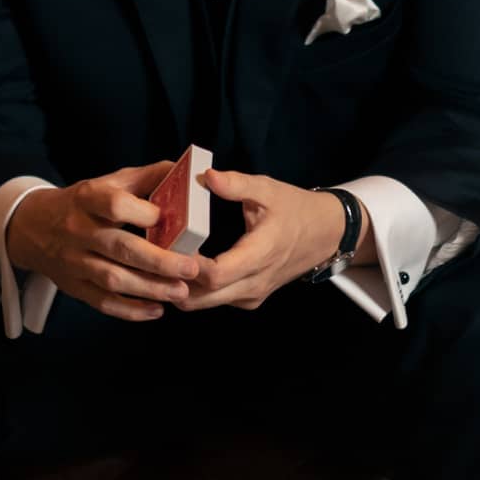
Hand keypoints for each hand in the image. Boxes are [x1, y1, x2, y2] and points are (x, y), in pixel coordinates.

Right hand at [5, 161, 199, 321]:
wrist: (33, 226)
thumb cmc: (86, 202)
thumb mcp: (111, 181)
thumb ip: (149, 176)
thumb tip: (185, 171)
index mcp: (89, 198)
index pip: (115, 205)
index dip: (143, 212)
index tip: (169, 218)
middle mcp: (78, 231)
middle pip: (119, 247)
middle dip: (158, 261)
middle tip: (191, 268)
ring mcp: (74, 261)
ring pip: (112, 279)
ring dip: (149, 288)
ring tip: (181, 291)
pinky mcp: (73, 286)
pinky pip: (102, 301)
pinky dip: (130, 310)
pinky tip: (156, 310)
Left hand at [177, 169, 373, 310]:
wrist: (326, 233)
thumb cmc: (296, 208)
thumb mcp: (268, 190)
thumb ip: (237, 184)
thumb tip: (206, 177)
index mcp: (261, 254)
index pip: (216, 274)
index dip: (188, 266)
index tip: (168, 246)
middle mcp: (255, 282)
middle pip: (203, 297)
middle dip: (174, 281)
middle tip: (152, 259)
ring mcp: (253, 295)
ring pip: (206, 303)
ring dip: (182, 288)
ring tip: (164, 262)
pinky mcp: (251, 298)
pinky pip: (217, 301)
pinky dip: (197, 290)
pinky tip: (184, 268)